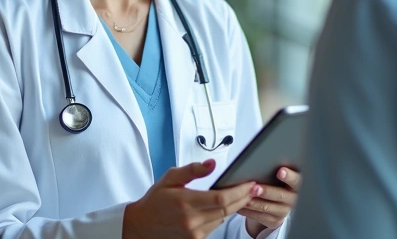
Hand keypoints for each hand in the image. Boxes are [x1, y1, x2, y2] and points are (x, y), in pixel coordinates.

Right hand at [123, 159, 255, 238]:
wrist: (141, 225)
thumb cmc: (155, 200)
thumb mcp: (170, 178)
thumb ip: (192, 170)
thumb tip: (212, 164)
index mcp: (185, 202)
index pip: (221, 198)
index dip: (240, 191)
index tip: (251, 184)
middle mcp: (191, 221)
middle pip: (227, 209)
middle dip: (244, 198)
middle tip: (255, 188)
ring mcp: (194, 233)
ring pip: (223, 218)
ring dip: (234, 207)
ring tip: (242, 195)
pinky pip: (215, 227)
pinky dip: (221, 215)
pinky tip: (224, 206)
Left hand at [241, 168, 300, 235]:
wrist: (276, 201)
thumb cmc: (275, 181)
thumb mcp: (278, 175)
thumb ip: (274, 169)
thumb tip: (262, 158)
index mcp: (296, 184)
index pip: (296, 180)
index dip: (289, 176)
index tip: (280, 171)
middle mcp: (292, 199)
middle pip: (281, 195)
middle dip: (267, 191)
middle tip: (255, 187)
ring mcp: (284, 211)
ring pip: (268, 208)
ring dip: (255, 203)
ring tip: (244, 198)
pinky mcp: (274, 220)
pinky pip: (260, 216)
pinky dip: (249, 211)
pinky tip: (240, 206)